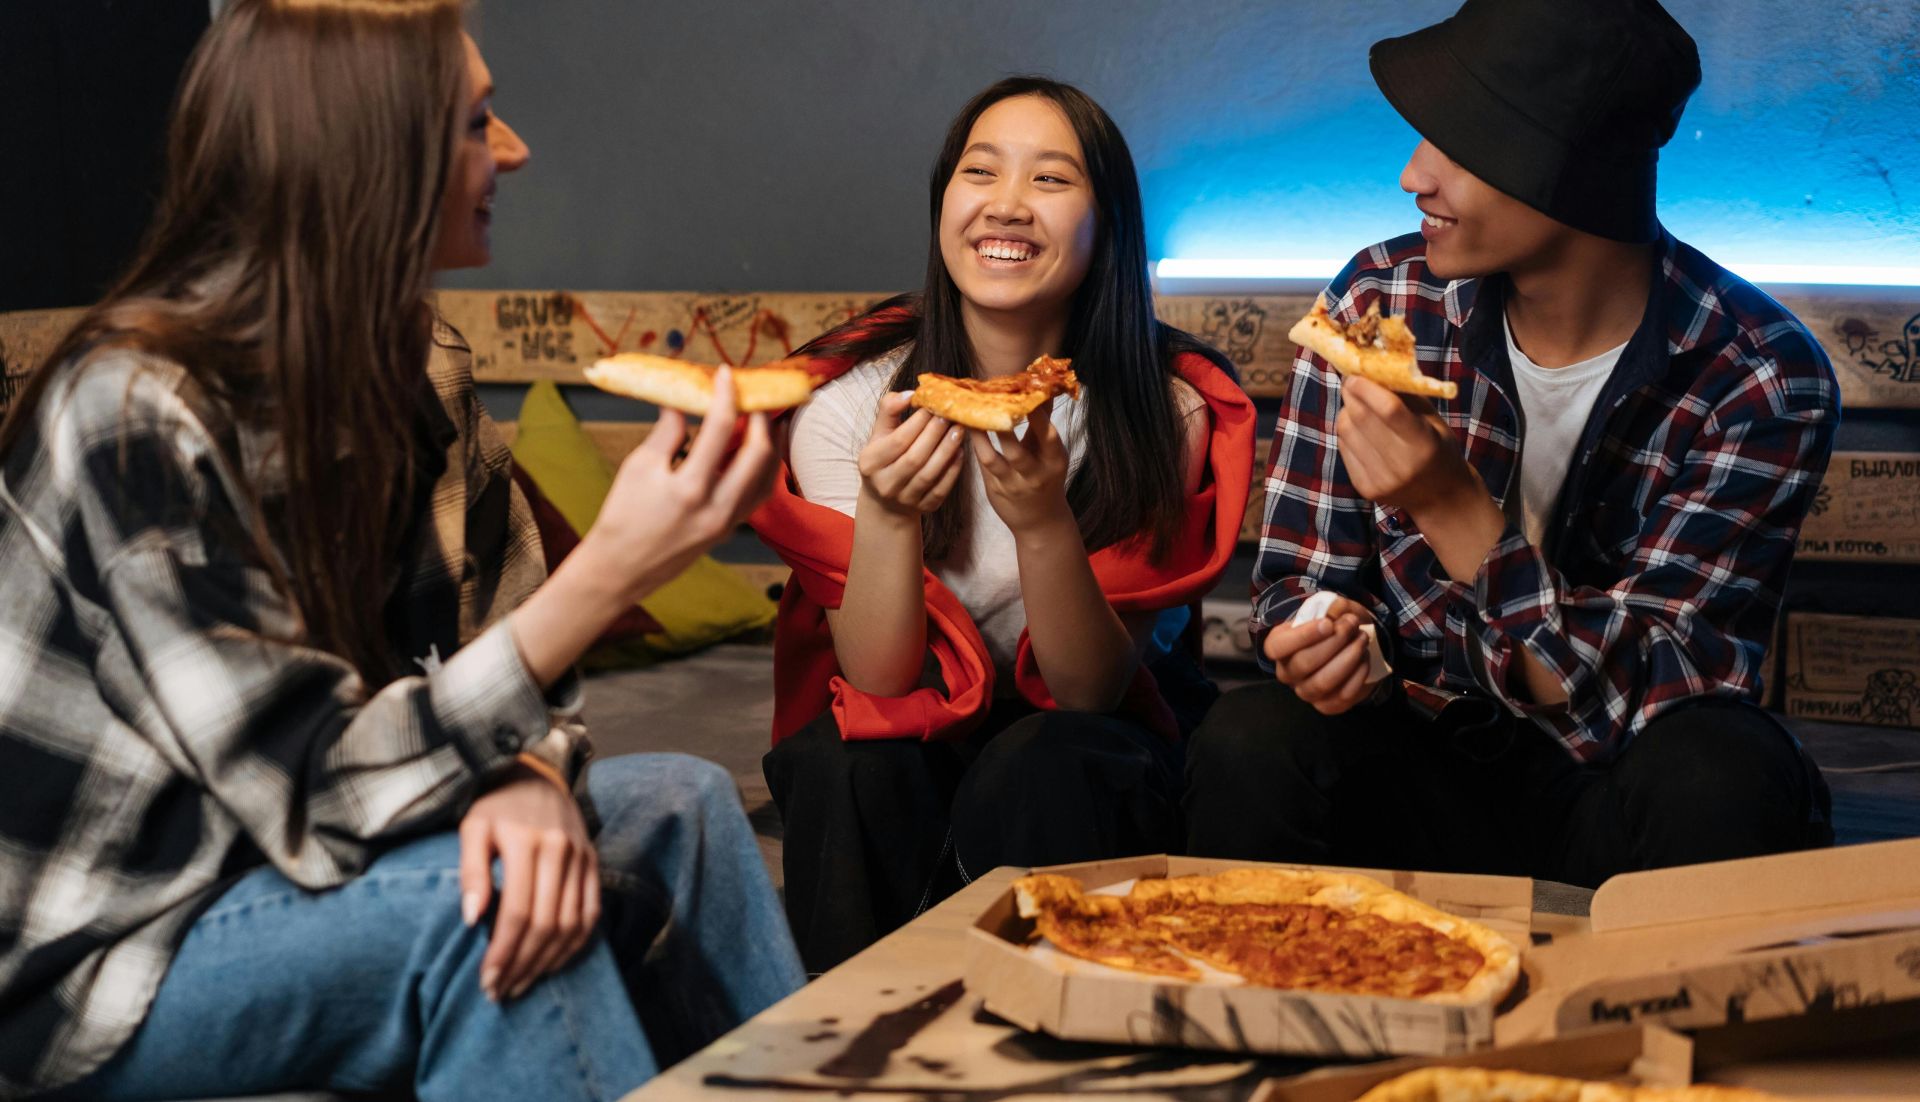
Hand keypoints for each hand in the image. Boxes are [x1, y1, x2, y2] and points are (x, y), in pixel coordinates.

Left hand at [459, 767, 598, 1001]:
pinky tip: (552, 963)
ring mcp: (583, 859)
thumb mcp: (472, 829)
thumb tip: (471, 919)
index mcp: (528, 843)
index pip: (518, 912)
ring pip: (571, 925)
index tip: (487, 981)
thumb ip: (470, 872)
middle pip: (546, 924)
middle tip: (501, 991)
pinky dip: (574, 945)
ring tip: (522, 984)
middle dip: (523, 964)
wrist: (537, 776)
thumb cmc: (496, 807)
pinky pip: (591, 914)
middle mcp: (561, 851)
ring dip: (548, 962)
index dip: (503, 952)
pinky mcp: (594, 864)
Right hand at [585, 367, 778, 600]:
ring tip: (765, 420)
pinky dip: (762, 469)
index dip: (725, 395)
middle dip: (760, 418)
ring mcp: (727, 522)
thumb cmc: (622, 515)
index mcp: (690, 488)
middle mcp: (717, 507)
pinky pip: (757, 495)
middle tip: (753, 396)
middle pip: (758, 454)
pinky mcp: (729, 530)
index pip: (719, 429)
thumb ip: (667, 433)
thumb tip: (683, 403)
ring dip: (770, 444)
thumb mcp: (638, 466)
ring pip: (767, 477)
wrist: (620, 568)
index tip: (724, 374)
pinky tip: (756, 451)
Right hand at [857, 391, 966, 518]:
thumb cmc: (885, 457)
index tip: (933, 406)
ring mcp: (905, 500)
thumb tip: (910, 393)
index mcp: (870, 463)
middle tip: (950, 415)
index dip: (918, 423)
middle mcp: (885, 484)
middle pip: (915, 458)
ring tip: (959, 430)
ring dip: (947, 450)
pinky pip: (942, 489)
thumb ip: (889, 410)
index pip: (898, 441)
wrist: (887, 500)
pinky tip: (960, 452)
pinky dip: (953, 469)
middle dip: (935, 434)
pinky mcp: (924, 508)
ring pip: (930, 474)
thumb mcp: (879, 434)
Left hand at [971, 399, 1070, 534]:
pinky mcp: (995, 490)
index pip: (1048, 436)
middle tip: (988, 402)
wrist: (1040, 521)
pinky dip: (973, 446)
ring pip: (992, 459)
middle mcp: (1034, 475)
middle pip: (1016, 451)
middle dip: (1002, 427)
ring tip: (967, 415)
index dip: (1037, 416)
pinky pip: (981, 466)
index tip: (1024, 393)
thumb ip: (1044, 422)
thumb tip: (1042, 389)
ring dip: (978, 436)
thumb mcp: (1051, 453)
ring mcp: (1012, 485)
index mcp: (1054, 461)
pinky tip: (963, 429)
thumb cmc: (1045, 477)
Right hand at [1262, 596, 1378, 715]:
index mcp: (1279, 646)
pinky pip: (1342, 695)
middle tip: (1352, 624)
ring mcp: (1306, 692)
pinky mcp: (1327, 705)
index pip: (1276, 647)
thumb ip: (1332, 607)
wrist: (1348, 646)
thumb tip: (1337, 612)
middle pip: (1304, 663)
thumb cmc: (1333, 625)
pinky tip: (1364, 657)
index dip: (1302, 636)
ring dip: (1348, 658)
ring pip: (1322, 682)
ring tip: (1362, 639)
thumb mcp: (1331, 608)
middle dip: (1333, 642)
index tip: (1328, 624)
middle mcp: (1288, 672)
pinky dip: (1358, 675)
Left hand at [1335, 377, 1484, 517]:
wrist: (1441, 498)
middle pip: (1361, 418)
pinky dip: (1346, 431)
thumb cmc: (1439, 449)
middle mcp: (1401, 465)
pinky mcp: (1364, 488)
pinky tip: (1358, 428)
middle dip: (1352, 394)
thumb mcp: (1432, 420)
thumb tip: (1374, 369)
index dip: (1367, 388)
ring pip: (1346, 431)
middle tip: (1352, 382)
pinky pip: (1343, 448)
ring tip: (1357, 405)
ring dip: (1347, 411)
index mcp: (1424, 444)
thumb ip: (1405, 396)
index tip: (1357, 373)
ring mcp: (1380, 479)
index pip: (1389, 409)